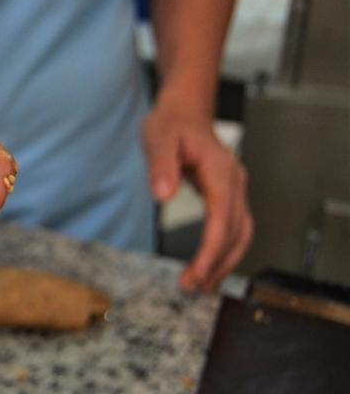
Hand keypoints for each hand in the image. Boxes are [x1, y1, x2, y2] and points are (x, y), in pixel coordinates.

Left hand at [143, 102, 251, 291]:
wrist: (185, 110)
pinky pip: (234, 228)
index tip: (197, 274)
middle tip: (192, 287)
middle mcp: (235, 183)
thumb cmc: (170, 122)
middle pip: (236, 232)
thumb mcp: (158, 138)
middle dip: (217, 264)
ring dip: (224, 262)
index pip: (222, 219)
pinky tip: (208, 266)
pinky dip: (224, 250)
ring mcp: (236, 190)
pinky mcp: (229, 196)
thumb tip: (163, 195)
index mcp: (220, 171)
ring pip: (241, 234)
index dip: (211, 250)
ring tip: (201, 284)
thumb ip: (160, 165)